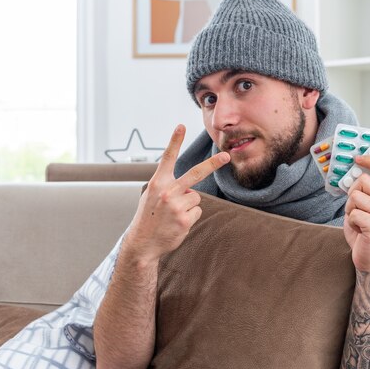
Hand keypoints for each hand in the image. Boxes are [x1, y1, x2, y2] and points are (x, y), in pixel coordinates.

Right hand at [125, 124, 229, 263]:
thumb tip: (189, 186)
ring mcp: (177, 206)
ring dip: (189, 205)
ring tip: (174, 214)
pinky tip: (177, 223)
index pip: (168, 158)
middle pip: (196, 173)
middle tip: (226, 156)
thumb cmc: (149, 217)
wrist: (143, 242)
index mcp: (158, 182)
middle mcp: (168, 191)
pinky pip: (197, 211)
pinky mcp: (185, 219)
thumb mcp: (151, 195)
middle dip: (213, 164)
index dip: (175, 141)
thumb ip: (167, 185)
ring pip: (196, 197)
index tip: (181, 125)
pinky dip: (190, 216)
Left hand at [343, 155, 369, 272]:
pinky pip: (353, 213)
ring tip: (357, 222)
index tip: (357, 158)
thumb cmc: (363, 233)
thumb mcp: (363, 209)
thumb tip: (350, 176)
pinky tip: (359, 231)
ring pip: (355, 197)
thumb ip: (361, 193)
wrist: (369, 259)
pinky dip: (350, 223)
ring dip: (350, 210)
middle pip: (362, 181)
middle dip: (351, 195)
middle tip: (355, 210)